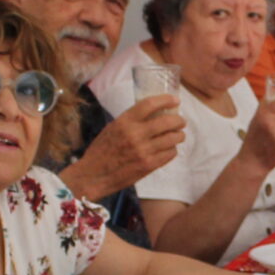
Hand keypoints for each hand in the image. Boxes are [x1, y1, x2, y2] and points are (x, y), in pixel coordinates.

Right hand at [62, 96, 186, 202]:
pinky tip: (168, 149)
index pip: (150, 104)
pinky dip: (172, 150)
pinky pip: (170, 154)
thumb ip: (131, 120)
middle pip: (167, 121)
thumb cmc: (102, 150)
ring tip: (178, 135)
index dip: (166, 99)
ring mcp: (143, 151)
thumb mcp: (112, 128)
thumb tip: (154, 113)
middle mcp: (135, 134)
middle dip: (179, 120)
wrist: (94, 175)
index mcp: (124, 122)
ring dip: (179, 135)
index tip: (175, 100)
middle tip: (181, 121)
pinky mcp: (148, 165)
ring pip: (173, 138)